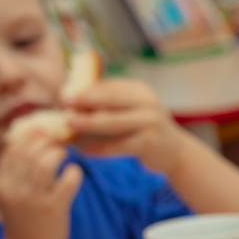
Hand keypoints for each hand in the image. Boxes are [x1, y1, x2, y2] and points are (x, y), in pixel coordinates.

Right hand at [0, 124, 80, 238]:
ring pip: (47, 162)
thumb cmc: (21, 220)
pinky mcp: (54, 210)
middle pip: (30, 151)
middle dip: (46, 140)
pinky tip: (73, 173)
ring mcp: (33, 201)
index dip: (30, 135)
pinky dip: (74, 171)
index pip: (13, 149)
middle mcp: (14, 190)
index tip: (42, 131)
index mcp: (0, 183)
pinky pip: (68, 180)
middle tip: (58, 141)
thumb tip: (34, 137)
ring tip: (64, 155)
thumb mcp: (10, 195)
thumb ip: (17, 171)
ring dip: (59, 153)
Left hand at [63, 77, 189, 172]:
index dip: (87, 89)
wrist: (175, 152)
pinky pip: (119, 146)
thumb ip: (110, 103)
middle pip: (111, 99)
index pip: (110, 86)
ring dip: (89, 122)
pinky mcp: (149, 144)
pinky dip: (101, 148)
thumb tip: (74, 98)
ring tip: (69, 123)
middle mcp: (148, 103)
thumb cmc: (145, 128)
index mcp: (140, 91)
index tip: (65, 92)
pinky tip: (85, 150)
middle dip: (86, 99)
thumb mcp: (133, 109)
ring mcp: (150, 123)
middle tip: (64, 101)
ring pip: (114, 122)